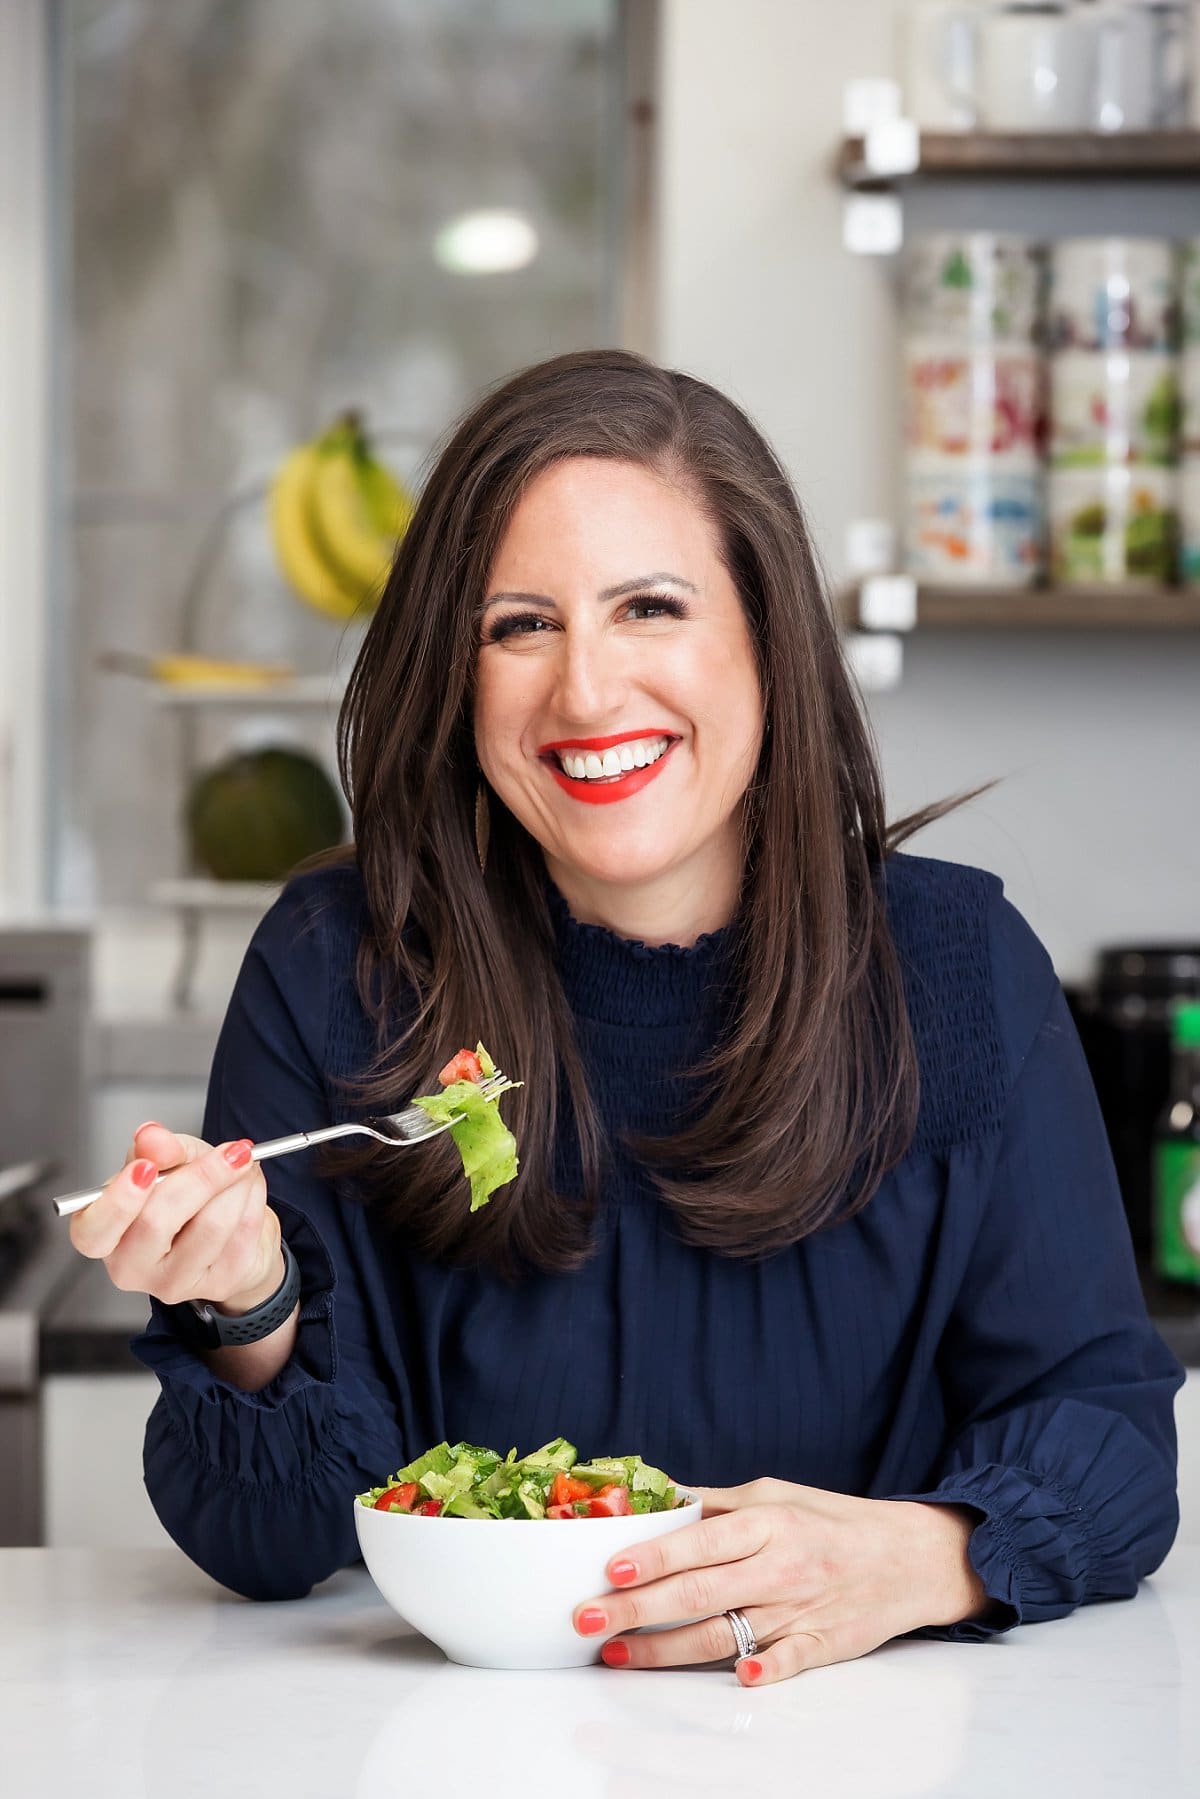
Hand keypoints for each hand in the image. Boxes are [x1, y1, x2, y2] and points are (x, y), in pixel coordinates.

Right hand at [68, 1121, 282, 1313]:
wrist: (233, 1228)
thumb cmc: (188, 1194)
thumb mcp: (170, 1160)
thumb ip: (160, 1148)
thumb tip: (150, 1136)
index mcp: (103, 1233)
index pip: (92, 1230)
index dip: (118, 1201)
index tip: (146, 1168)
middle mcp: (130, 1266)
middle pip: (157, 1222)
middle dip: (203, 1177)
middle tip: (232, 1151)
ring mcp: (173, 1283)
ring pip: (210, 1226)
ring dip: (237, 1185)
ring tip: (243, 1166)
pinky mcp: (217, 1285)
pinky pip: (242, 1233)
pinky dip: (253, 1198)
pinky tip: (249, 1188)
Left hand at [573, 1478, 989, 1685]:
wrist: (909, 1557)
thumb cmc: (832, 1521)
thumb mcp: (776, 1495)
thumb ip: (717, 1502)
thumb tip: (659, 1494)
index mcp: (769, 1523)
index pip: (701, 1540)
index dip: (654, 1555)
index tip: (610, 1567)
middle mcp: (781, 1568)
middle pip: (699, 1593)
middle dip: (637, 1609)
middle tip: (587, 1619)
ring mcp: (800, 1611)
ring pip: (723, 1636)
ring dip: (665, 1650)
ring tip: (616, 1654)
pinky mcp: (822, 1647)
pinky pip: (788, 1662)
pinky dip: (765, 1669)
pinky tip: (737, 1677)